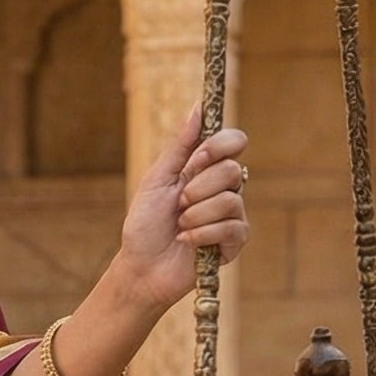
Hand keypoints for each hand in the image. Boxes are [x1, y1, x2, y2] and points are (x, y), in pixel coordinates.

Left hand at [115, 106, 249, 316]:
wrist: (140, 267)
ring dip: (195, 214)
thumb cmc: (145, 224)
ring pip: (230, 199)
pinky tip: (186, 241)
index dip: (218, 147)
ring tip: (180, 226)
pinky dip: (202, 233)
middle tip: (178, 204)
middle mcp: (224, 189)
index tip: (194, 160)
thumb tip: (198, 108)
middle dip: (197, 188)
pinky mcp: (235, 242)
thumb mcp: (157, 179)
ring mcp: (232, 215)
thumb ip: (180, 147)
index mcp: (206, 170)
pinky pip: (231, 227)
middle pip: (232, 170)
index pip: (234, 142)